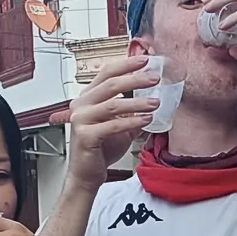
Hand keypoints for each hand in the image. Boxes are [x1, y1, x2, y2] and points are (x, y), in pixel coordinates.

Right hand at [50, 55, 158, 192]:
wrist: (87, 174)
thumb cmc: (101, 148)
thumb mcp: (120, 125)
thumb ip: (131, 111)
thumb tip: (154, 97)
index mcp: (87, 97)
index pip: (106, 73)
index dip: (126, 65)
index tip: (145, 60)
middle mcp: (81, 105)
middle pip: (110, 85)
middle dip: (135, 79)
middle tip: (155, 78)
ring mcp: (80, 120)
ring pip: (113, 105)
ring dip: (137, 102)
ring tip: (155, 103)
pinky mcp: (85, 136)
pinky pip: (112, 125)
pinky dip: (132, 121)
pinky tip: (146, 120)